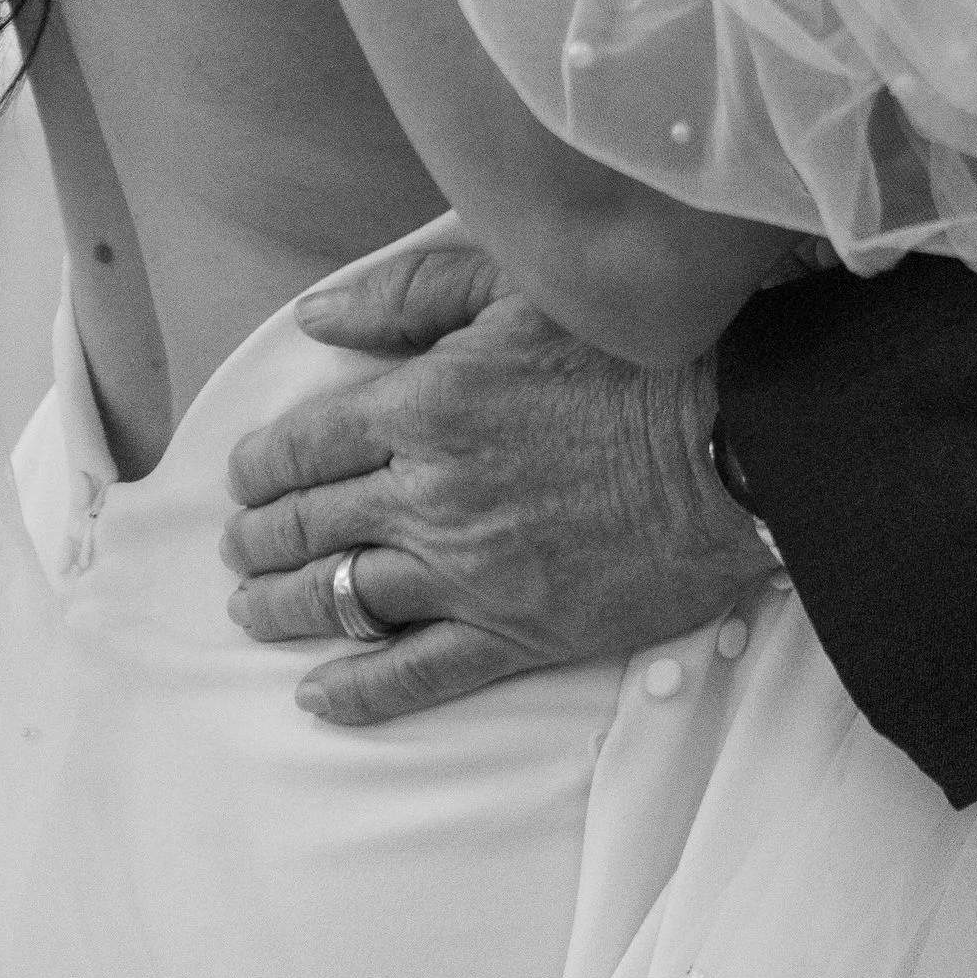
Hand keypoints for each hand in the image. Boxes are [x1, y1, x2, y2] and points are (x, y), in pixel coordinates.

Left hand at [220, 222, 770, 725]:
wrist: (737, 438)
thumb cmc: (635, 351)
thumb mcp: (519, 285)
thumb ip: (410, 295)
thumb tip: (316, 316)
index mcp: (423, 405)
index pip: (303, 447)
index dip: (260, 466)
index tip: (247, 475)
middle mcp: (429, 495)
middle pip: (307, 526)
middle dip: (257, 537)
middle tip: (239, 546)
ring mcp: (468, 573)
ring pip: (341, 600)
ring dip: (282, 607)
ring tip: (254, 609)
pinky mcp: (516, 631)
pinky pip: (414, 675)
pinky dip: (357, 691)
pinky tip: (319, 693)